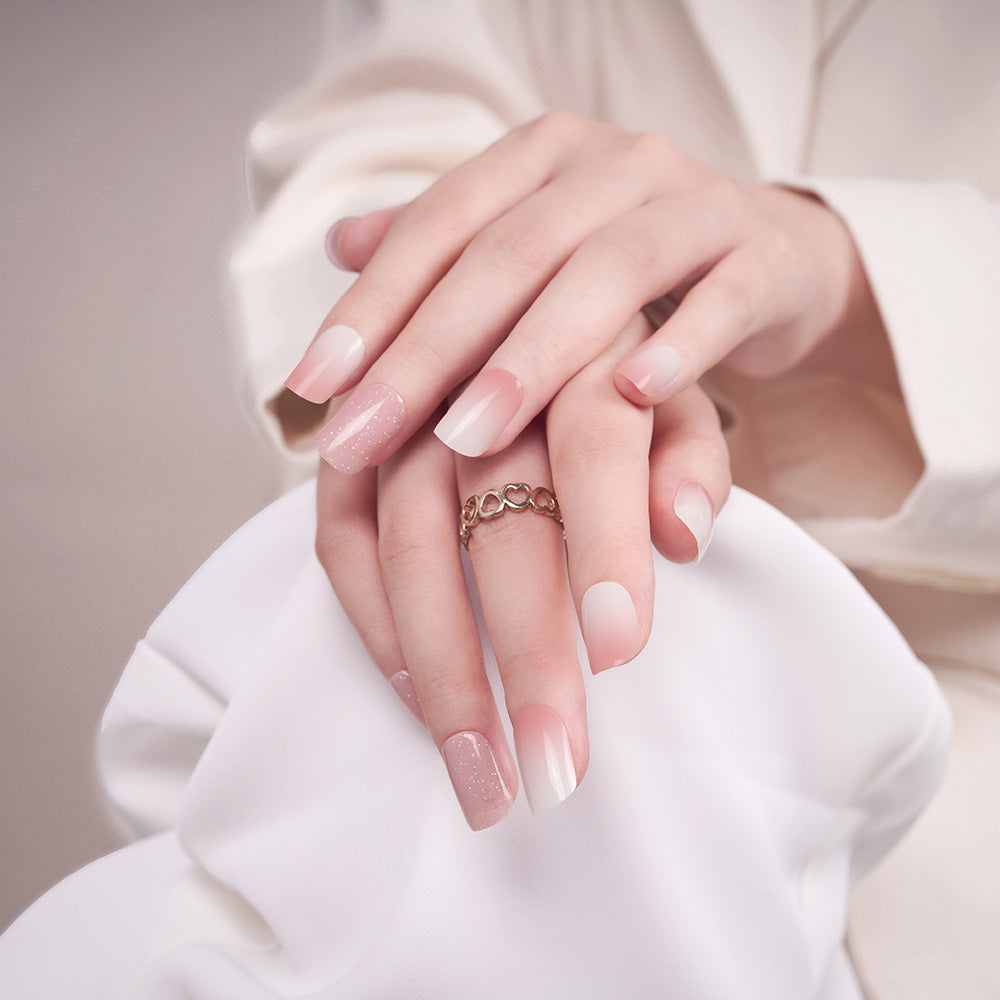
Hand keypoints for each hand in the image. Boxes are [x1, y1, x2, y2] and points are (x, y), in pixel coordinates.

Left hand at [286, 111, 878, 472]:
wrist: (772, 256)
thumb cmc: (631, 268)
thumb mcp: (536, 250)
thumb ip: (445, 248)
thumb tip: (339, 246)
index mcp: (542, 159)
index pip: (439, 225)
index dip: (372, 305)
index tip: (312, 388)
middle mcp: (613, 165)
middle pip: (507, 254)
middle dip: (427, 348)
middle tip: (364, 434)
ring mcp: (696, 204)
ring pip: (606, 270)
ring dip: (534, 356)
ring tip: (469, 434)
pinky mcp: (767, 257)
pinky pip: (724, 297)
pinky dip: (681, 343)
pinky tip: (631, 396)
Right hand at [314, 313, 729, 828]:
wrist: (507, 299)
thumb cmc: (610, 367)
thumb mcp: (673, 393)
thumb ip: (688, 456)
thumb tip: (686, 533)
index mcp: (577, 350)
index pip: (594, 444)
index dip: (608, 545)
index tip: (621, 654)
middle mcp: (477, 376)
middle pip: (496, 516)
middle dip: (526, 649)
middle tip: (555, 770)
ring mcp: (399, 414)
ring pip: (407, 544)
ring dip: (443, 669)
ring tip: (484, 778)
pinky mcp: (347, 453)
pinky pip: (342, 543)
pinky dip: (378, 626)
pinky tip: (418, 701)